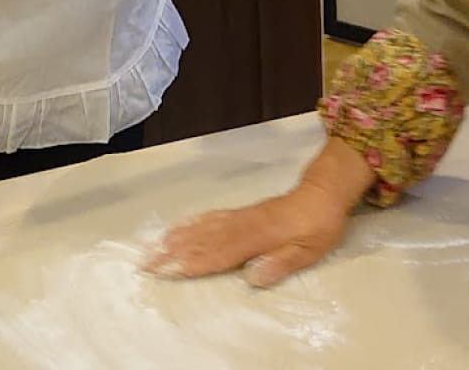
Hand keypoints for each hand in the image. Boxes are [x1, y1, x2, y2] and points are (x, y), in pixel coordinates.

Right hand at [143, 183, 351, 287]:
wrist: (323, 192)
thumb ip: (281, 263)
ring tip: (152, 245)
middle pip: (203, 240)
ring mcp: (240, 216)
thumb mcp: (309, 250)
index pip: (220, 253)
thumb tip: (253, 276)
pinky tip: (179, 227)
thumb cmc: (318, 225)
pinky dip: (192, 222)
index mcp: (259, 236)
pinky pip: (211, 216)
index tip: (168, 269)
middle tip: (145, 260)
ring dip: (176, 237)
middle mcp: (243, 224)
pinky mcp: (241, 212)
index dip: (193, 262)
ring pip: (203, 227)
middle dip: (173, 251)